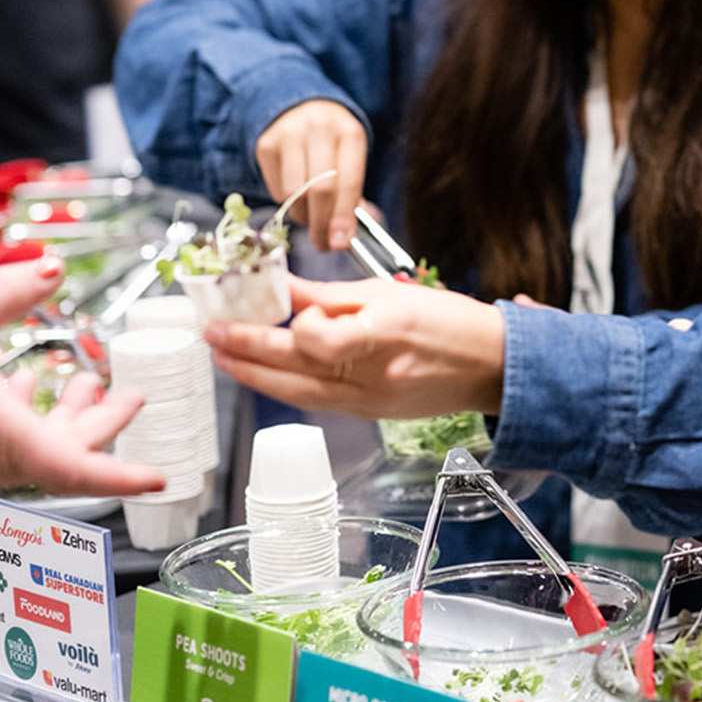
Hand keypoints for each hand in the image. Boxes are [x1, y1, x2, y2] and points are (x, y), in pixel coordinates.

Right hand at [0, 260, 166, 495]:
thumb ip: (7, 291)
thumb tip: (55, 270)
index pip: (75, 468)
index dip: (122, 474)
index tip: (162, 476)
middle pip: (66, 454)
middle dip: (104, 423)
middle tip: (134, 393)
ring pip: (37, 450)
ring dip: (67, 417)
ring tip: (88, 381)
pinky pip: (7, 448)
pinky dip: (32, 419)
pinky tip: (29, 383)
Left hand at [205, 277, 505, 417]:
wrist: (490, 367)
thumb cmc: (449, 322)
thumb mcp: (390, 292)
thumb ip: (331, 294)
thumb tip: (284, 286)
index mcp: (382, 334)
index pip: (315, 338)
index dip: (290, 323)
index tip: (280, 303)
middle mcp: (371, 374)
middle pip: (294, 368)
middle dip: (246, 351)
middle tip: (211, 334)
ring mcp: (368, 402)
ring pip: (296, 393)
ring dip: (255, 375)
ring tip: (224, 357)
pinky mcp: (368, 415)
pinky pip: (315, 402)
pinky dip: (285, 387)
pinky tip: (265, 375)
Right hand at [256, 100, 366, 250]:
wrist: (300, 108)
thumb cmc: (332, 144)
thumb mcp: (350, 158)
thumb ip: (352, 195)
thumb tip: (346, 236)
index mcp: (349, 133)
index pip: (348, 181)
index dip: (344, 216)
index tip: (341, 242)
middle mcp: (319, 129)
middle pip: (320, 189)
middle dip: (322, 224)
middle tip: (324, 244)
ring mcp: (290, 134)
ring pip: (294, 192)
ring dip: (303, 216)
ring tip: (312, 219)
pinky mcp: (266, 144)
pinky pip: (276, 189)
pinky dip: (288, 204)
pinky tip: (297, 199)